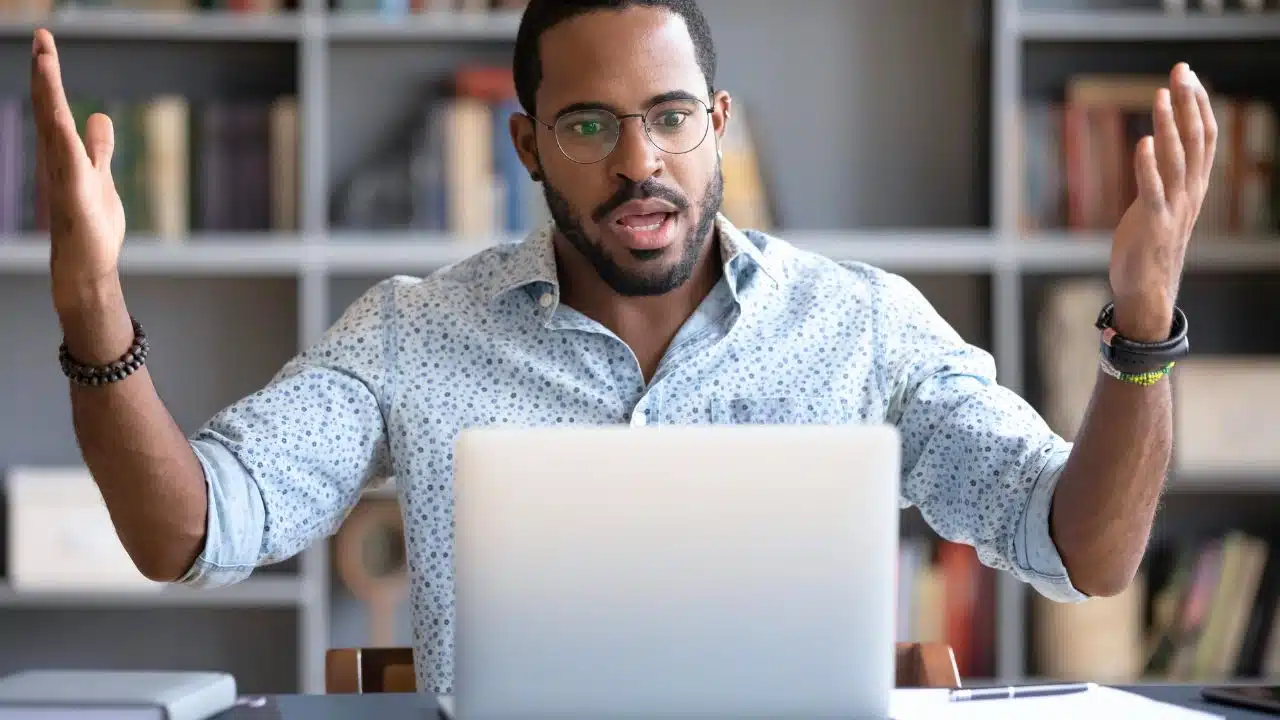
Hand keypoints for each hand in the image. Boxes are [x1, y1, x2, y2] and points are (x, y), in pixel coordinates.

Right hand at [30, 28, 125, 308]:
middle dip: (45, 72)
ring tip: (44, 54)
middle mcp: (57, 158)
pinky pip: (65, 153)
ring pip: (52, 122)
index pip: (55, 107)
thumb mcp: (100, 175)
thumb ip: (99, 147)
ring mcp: (63, 172)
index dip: (50, 77)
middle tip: (43, 36)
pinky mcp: (73, 188)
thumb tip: (100, 117)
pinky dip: (61, 127)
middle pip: (48, 107)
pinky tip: (59, 106)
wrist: (86, 265)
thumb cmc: (91, 225)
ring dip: (48, 89)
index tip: (46, 45)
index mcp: (64, 153)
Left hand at [1108, 62, 1215, 341]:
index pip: (1204, 136)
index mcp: (1195, 185)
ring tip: (1161, 95)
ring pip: (1176, 158)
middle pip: (1195, 139)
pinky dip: (1148, 165)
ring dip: (1169, 125)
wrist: (1147, 287)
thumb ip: (1166, 177)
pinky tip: (1142, 142)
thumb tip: (1159, 145)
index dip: (1197, 104)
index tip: (1187, 75)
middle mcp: (1190, 192)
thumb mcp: (1165, 203)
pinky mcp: (1153, 222)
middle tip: (1180, 70)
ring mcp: (1173, 207)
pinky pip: (1152, 189)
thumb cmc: (1151, 244)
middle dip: (1188, 102)